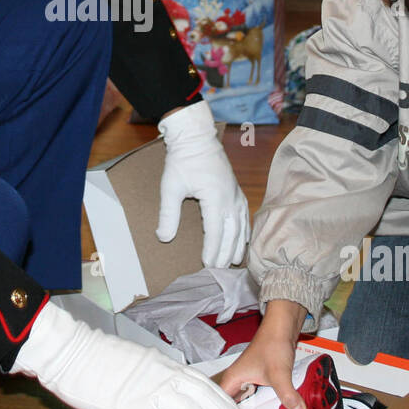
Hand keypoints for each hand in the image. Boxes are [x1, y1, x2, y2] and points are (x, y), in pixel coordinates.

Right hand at [12, 301, 250, 408]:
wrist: (69, 349)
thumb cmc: (95, 358)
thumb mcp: (135, 365)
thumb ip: (154, 381)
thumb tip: (165, 403)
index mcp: (166, 365)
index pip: (207, 386)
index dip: (227, 406)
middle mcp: (164, 375)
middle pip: (208, 401)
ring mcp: (150, 389)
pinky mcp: (132, 403)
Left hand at [157, 101, 248, 267]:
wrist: (196, 137)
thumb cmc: (182, 160)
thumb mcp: (170, 187)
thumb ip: (168, 214)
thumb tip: (163, 238)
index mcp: (215, 198)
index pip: (215, 232)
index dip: (212, 251)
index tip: (208, 267)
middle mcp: (230, 198)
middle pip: (231, 233)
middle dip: (226, 254)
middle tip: (219, 272)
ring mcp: (236, 194)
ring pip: (241, 226)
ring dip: (237, 245)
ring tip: (234, 263)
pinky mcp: (236, 190)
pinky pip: (244, 216)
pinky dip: (244, 231)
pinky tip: (242, 241)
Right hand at [218, 299, 306, 408]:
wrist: (282, 328)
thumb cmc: (273, 343)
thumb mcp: (279, 374)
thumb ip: (288, 394)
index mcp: (232, 379)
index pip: (221, 404)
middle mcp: (236, 380)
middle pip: (230, 405)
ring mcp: (247, 379)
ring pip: (242, 401)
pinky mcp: (258, 378)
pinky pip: (254, 396)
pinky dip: (258, 404)